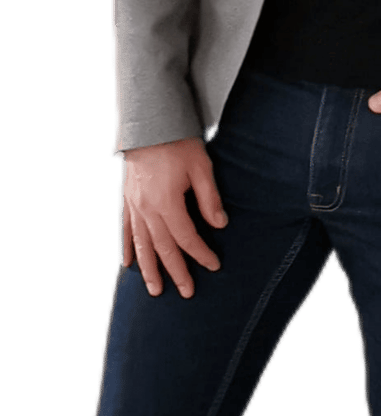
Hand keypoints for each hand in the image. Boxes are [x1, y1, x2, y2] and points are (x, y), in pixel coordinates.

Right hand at [122, 136, 227, 298]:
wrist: (149, 123)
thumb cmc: (178, 143)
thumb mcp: (201, 167)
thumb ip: (209, 198)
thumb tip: (220, 224)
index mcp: (167, 202)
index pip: (186, 237)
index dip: (200, 253)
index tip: (213, 265)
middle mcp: (147, 208)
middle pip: (163, 247)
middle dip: (175, 271)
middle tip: (187, 292)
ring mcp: (134, 205)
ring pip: (141, 244)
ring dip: (149, 269)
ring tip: (155, 290)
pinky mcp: (127, 198)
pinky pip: (126, 229)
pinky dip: (127, 248)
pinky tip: (128, 264)